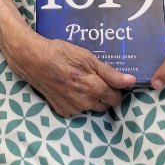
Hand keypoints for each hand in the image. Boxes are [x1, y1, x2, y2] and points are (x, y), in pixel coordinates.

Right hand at [5, 29, 135, 117]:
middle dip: (104, 95)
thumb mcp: (87, 57)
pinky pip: (78, 110)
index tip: (110, 80)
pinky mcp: (62, 111)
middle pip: (105, 105)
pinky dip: (77, 102)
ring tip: (80, 82)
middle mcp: (85, 102)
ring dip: (91, 99)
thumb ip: (110, 72)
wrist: (33, 60)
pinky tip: (69, 89)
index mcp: (93, 88)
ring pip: (92, 108)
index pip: (116, 98)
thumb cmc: (61, 54)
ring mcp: (73, 109)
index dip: (116, 89)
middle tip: (94, 79)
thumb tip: (131, 81)